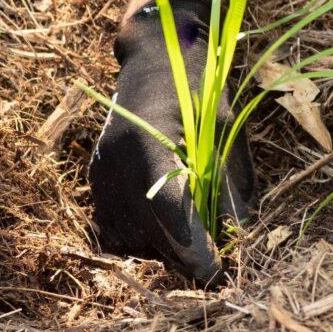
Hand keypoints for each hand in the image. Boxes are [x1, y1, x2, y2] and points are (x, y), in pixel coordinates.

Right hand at [89, 0, 254, 284]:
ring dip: (163, 249)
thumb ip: (229, 187)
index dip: (196, 252)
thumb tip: (235, 239)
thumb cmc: (199, 90)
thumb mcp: (225, 132)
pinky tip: (166, 222)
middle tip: (216, 259)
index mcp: (148, 145)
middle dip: (185, 256)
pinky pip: (114, 230)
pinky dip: (143, 237)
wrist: (157, 59)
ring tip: (192, 231)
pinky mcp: (96, 181)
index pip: (170, 217)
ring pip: (130, 241)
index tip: (219, 272)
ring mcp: (100, 175)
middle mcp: (116, 164)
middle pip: (149, 236)